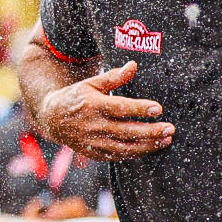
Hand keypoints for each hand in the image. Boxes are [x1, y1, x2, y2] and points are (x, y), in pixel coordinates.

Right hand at [35, 60, 172, 161]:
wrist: (52, 119)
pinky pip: (117, 156)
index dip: (140, 109)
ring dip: (147, 145)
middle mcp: (92, 125)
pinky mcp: (93, 153)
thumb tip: (133, 65)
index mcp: (92, 105)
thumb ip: (113, 77)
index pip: (120, 108)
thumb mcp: (91, 84)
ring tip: (166, 140)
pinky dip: (135, 153)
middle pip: (126, 131)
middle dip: (150, 131)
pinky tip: (149, 147)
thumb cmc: (76, 97)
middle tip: (170, 128)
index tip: (159, 108)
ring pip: (124, 147)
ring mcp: (92, 142)